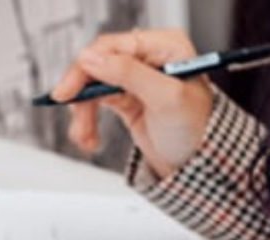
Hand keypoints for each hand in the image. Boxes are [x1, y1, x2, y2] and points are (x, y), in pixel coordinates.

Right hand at [50, 29, 214, 178]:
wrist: (199, 163)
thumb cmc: (197, 128)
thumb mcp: (166, 98)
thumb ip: (130, 74)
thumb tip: (93, 59)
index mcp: (164, 46)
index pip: (114, 46)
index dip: (88, 66)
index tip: (70, 90)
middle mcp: (148, 58)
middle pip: (98, 64)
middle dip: (83, 93)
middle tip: (70, 110)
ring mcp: (135, 79)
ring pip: (93, 87)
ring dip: (84, 113)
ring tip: (85, 137)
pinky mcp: (126, 99)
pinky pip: (96, 104)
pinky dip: (88, 121)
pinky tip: (90, 138)